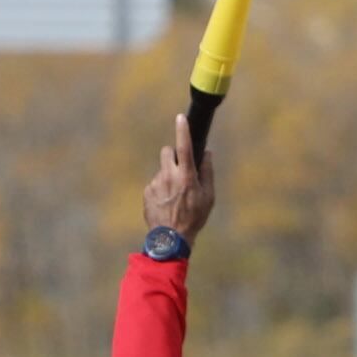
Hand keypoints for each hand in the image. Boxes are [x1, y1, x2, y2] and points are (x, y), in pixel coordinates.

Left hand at [147, 114, 216, 238]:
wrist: (170, 238)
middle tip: (180, 169)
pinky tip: (166, 204)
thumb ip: (208, 172)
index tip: (181, 117)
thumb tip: (207, 153)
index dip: (183, 130)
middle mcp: (168, 176)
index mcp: (186, 176)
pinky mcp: (147, 192)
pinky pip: (155, 184)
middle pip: (166, 152)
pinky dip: (160, 189)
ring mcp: (155, 183)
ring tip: (174, 196)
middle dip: (172, 155)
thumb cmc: (194, 218)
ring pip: (161, 170)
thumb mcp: (209, 197)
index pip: (184, 147)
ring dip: (167, 176)